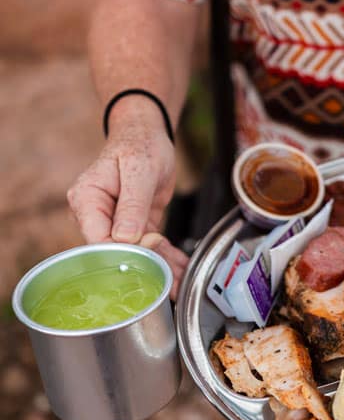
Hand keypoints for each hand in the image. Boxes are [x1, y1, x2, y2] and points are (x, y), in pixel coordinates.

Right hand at [67, 96, 187, 298]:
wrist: (147, 134)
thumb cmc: (139, 145)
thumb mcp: (139, 171)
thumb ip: (132, 205)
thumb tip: (125, 237)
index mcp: (87, 200)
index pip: (98, 239)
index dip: (123, 252)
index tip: (149, 254)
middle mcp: (96, 215)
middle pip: (117, 252)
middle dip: (143, 269)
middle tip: (167, 284)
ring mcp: (115, 222)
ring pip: (136, 253)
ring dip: (159, 268)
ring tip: (178, 285)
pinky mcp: (135, 225)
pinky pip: (150, 246)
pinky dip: (166, 257)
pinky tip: (180, 270)